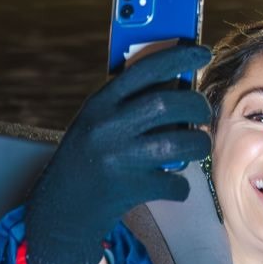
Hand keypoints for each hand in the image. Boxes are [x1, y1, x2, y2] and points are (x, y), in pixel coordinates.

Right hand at [22, 41, 211, 263]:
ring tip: (197, 146)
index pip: (145, 69)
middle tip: (202, 112)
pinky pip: (174, 182)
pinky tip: (172, 184)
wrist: (58, 210)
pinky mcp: (129, 188)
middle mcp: (107, 126)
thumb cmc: (87, 159)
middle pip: (168, 103)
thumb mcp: (95, 122)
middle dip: (197, 106)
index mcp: (100, 103)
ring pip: (180, 143)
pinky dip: (181, 185)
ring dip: (199, 144)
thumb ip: (128, 103)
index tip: (203, 52)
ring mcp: (118, 158)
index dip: (179, 57)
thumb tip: (180, 83)